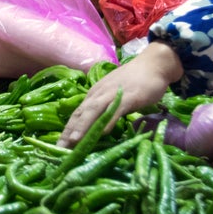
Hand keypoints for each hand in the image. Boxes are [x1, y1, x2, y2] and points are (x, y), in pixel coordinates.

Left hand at [57, 43, 184, 146]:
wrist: (154, 64)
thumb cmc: (134, 81)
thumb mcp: (114, 95)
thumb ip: (105, 108)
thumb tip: (97, 128)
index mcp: (94, 95)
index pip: (77, 114)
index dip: (67, 130)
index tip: (58, 146)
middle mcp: (99, 94)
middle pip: (81, 113)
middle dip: (69, 132)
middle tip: (59, 149)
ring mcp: (113, 94)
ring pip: (94, 111)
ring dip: (83, 126)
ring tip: (74, 141)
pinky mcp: (130, 96)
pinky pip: (116, 109)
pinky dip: (108, 120)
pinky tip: (103, 132)